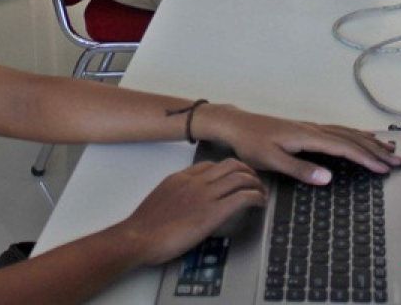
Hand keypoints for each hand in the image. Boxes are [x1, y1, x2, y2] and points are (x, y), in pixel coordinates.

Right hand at [110, 159, 266, 265]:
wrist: (139, 236)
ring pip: (240, 177)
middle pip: (230, 165)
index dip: (229, 169)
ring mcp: (205, 196)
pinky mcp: (212, 213)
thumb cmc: (145, 225)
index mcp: (182, 178)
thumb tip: (186, 202)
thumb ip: (176, 194)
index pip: (211, 165)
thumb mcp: (160, 199)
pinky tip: (260, 203)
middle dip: (247, 172)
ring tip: (261, 193)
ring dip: (256, 184)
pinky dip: (256, 197)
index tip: (236, 177)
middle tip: (255, 182)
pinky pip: (242, 197)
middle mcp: (195, 182)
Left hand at [197, 104, 400, 185]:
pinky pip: (339, 130)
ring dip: (369, 142)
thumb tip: (328, 177)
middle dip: (376, 151)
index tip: (384, 168)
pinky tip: (363, 136)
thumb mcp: (272, 160)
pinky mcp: (308, 129)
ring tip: (389, 149)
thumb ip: (300, 169)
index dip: (366, 158)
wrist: (236, 125)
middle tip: (397, 161)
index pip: (344, 148)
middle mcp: (313, 129)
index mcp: (308, 136)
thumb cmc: (251, 143)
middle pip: (351, 138)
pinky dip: (356, 134)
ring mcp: (312, 127)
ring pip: (347, 133)